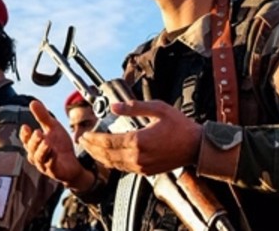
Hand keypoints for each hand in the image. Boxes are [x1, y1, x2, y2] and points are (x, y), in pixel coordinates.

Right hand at [20, 99, 90, 189]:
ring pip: (39, 158)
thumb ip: (42, 116)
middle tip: (38, 132)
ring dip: (42, 150)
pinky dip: (51, 159)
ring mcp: (44, 165)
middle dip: (34, 141)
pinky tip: (54, 152)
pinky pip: (50, 166)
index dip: (24, 134)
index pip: (25, 139)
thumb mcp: (53, 128)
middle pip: (31, 148)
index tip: (25, 127)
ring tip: (46, 142)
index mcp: (34, 145)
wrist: (73, 163)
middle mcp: (36, 156)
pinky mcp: (54, 171)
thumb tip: (32, 102)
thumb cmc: (60, 146)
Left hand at [79, 100, 200, 175]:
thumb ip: (135, 107)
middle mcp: (138, 157)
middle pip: (107, 155)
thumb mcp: (158, 109)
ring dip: (99, 157)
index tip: (85, 134)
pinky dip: (111, 162)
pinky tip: (108, 156)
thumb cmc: (180, 127)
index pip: (108, 141)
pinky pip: (123, 168)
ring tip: (91, 149)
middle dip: (92, 148)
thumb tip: (115, 107)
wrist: (195, 147)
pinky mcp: (146, 171)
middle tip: (83, 141)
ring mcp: (141, 166)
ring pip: (113, 164)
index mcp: (139, 141)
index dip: (94, 139)